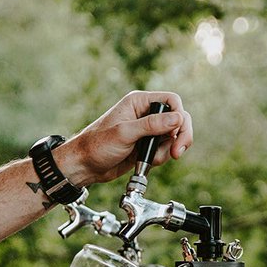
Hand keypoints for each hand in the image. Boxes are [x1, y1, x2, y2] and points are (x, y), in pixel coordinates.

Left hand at [57, 91, 193, 186]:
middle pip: (178, 119)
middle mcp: (145, 113)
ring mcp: (147, 130)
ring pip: (173, 136)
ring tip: (152, 159)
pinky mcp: (147, 145)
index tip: (176, 134)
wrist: (85, 166)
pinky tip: (148, 162)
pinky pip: (165, 149)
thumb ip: (151, 125)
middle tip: (177, 152)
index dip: (179, 116)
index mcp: (139, 102)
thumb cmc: (97, 145)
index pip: (172, 101)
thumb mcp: (125, 133)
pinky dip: (162, 157)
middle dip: (180, 136)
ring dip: (168, 150)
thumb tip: (177, 118)